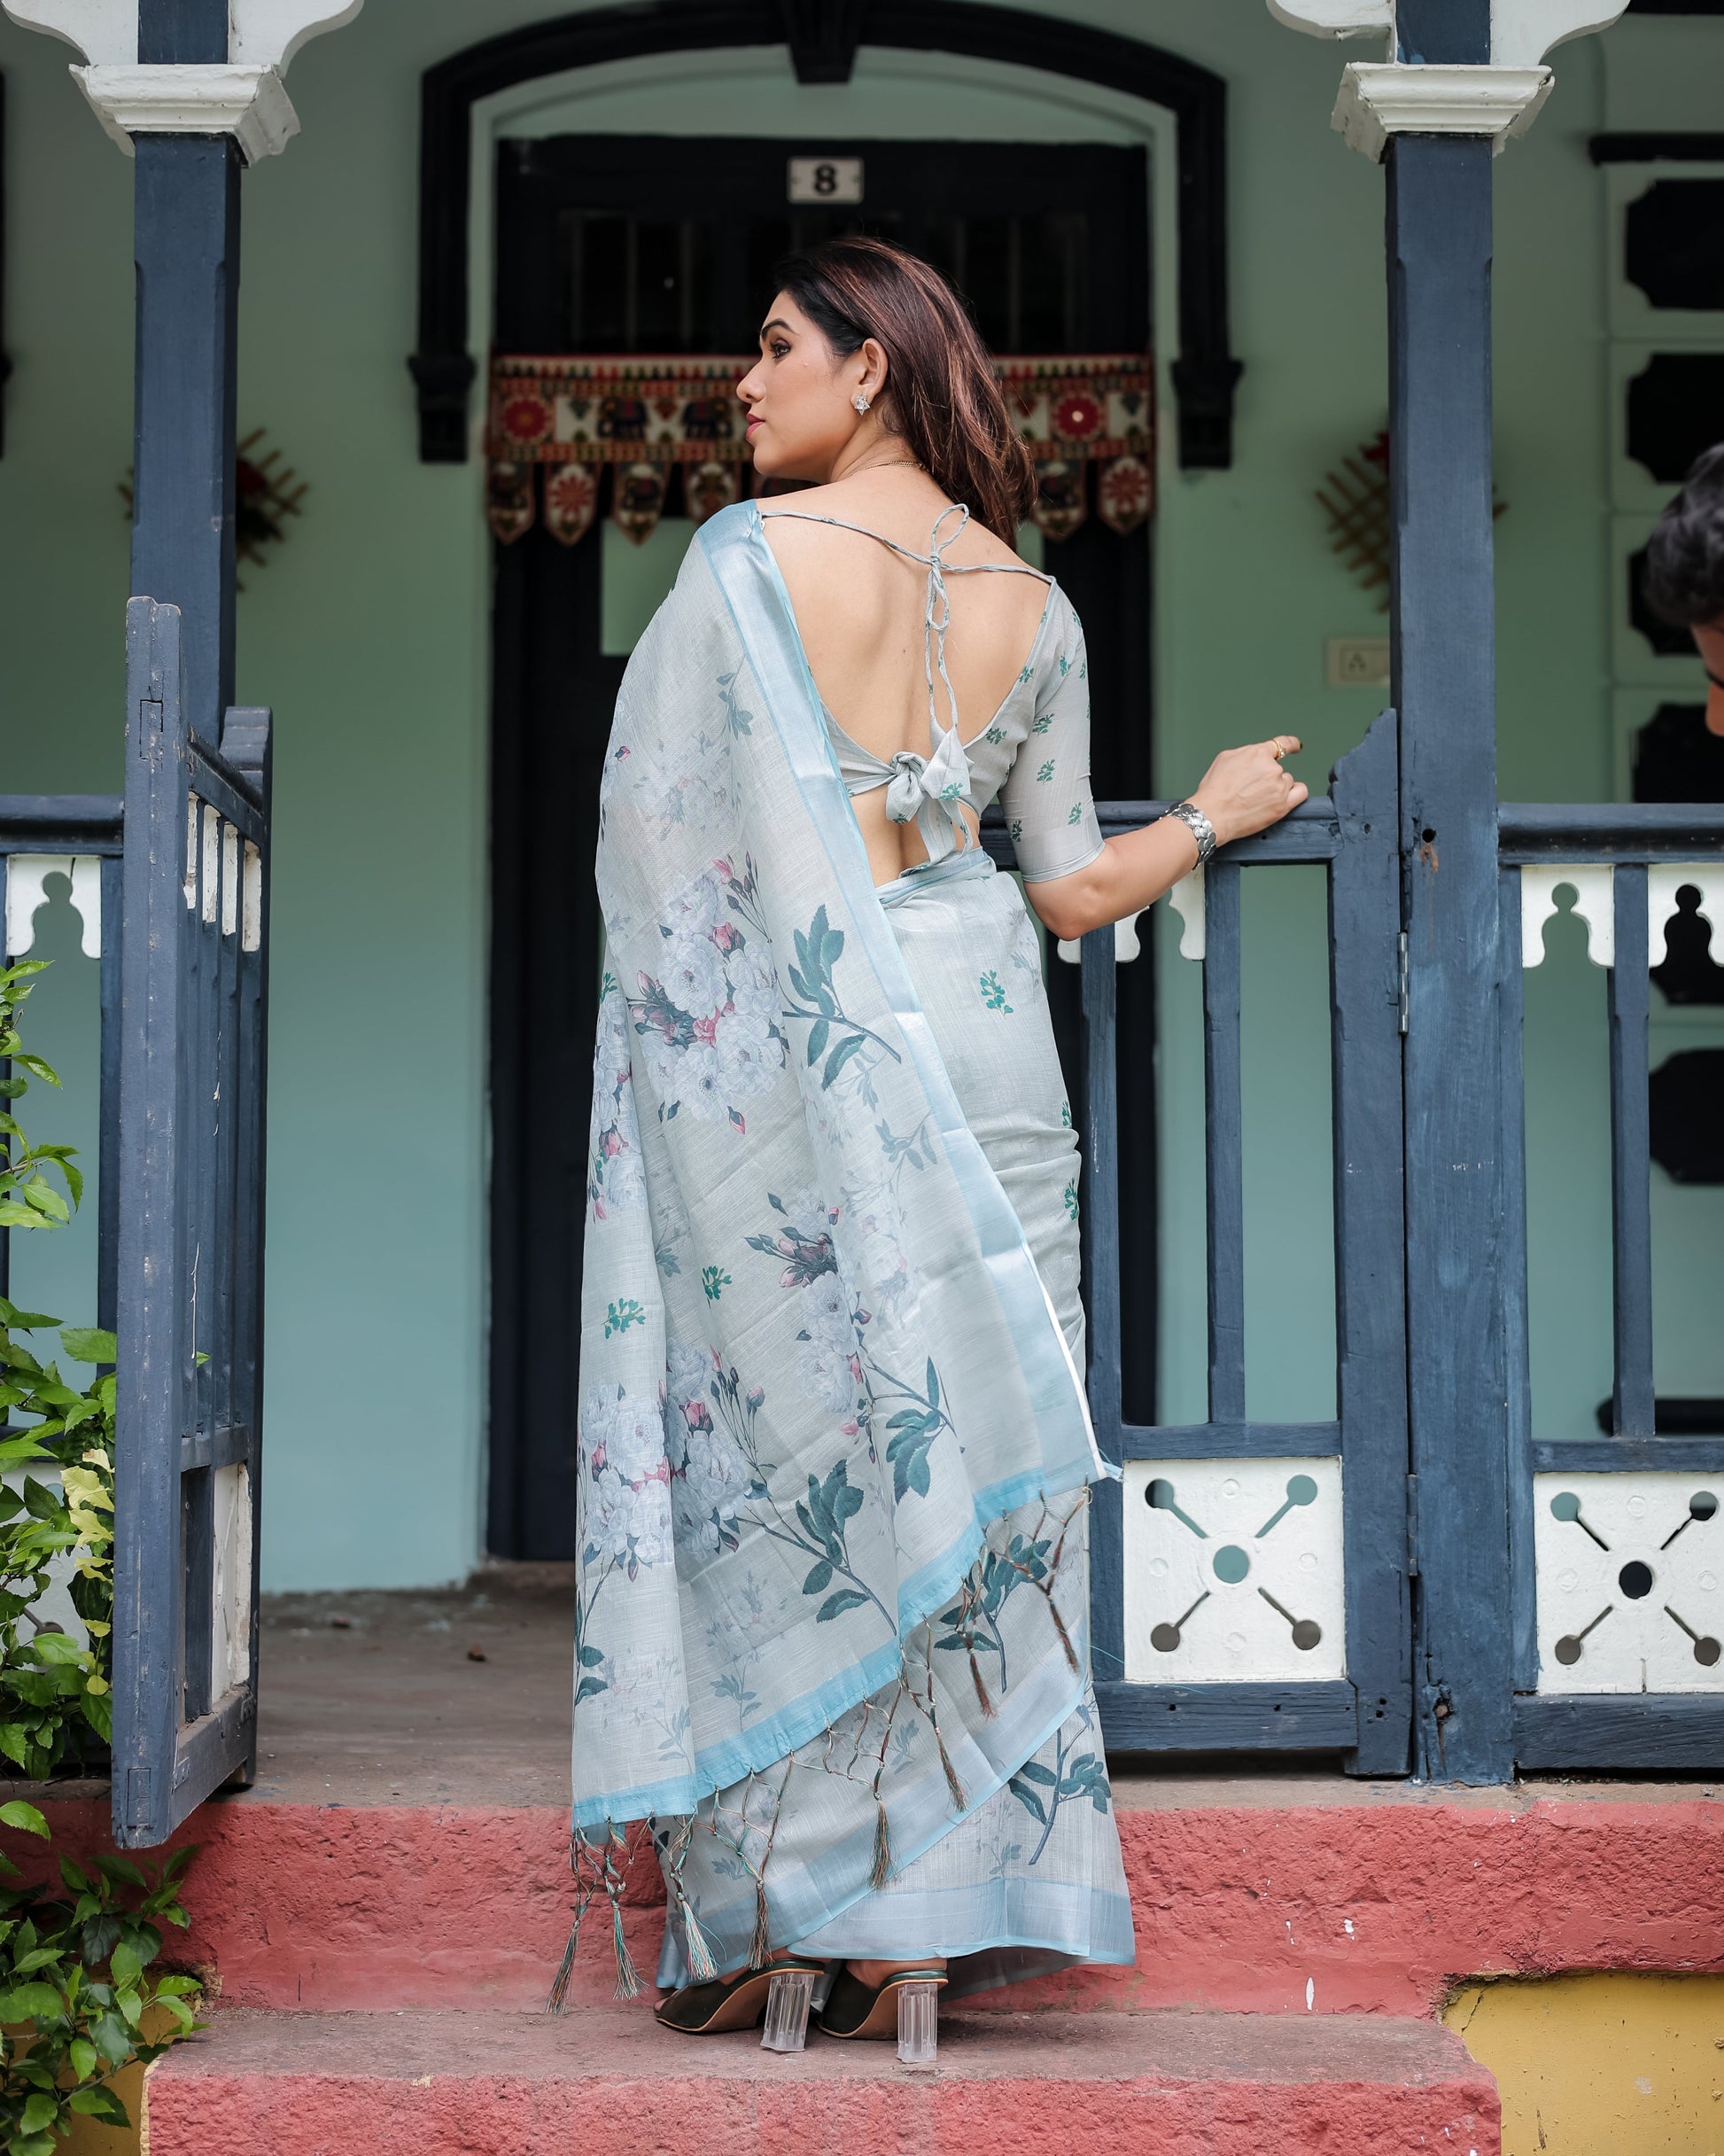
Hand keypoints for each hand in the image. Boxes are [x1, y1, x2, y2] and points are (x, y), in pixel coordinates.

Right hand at [1188, 735, 1307, 847]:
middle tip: (1251, 789)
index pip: (1282, 744)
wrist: (1213, 814)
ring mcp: (1279, 787)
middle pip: (1279, 769)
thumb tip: (1254, 756)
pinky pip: (1301, 793)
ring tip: (1259, 799)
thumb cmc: (1214, 791)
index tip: (1295, 746)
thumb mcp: (1224, 759)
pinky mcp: (1283, 805)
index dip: (1291, 744)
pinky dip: (1295, 794)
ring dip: (1277, 788)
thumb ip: (1244, 754)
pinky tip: (1283, 799)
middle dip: (1267, 777)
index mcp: (1258, 754)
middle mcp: (1271, 768)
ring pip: (1287, 782)